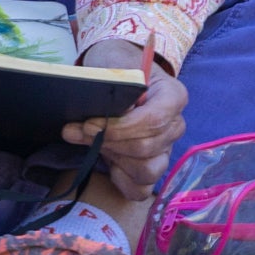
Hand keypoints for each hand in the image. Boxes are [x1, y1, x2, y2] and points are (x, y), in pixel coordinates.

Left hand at [63, 39, 187, 200]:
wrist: (119, 74)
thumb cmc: (118, 67)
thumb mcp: (113, 66)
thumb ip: (106, 87)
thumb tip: (96, 118)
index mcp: (173, 96)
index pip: (154, 120)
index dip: (121, 127)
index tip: (90, 124)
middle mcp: (175, 126)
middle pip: (146, 147)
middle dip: (108, 142)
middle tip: (78, 130)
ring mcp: (166, 150)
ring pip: (147, 170)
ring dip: (114, 158)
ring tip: (93, 143)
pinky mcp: (153, 168)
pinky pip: (141, 189)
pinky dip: (121, 180)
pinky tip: (108, 164)